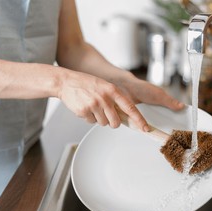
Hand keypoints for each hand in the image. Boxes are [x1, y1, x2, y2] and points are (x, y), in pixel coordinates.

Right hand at [57, 69, 183, 130]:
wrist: (66, 81)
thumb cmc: (87, 84)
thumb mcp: (105, 86)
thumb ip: (115, 99)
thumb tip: (126, 116)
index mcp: (113, 90)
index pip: (130, 108)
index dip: (139, 119)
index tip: (145, 128)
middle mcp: (105, 97)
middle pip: (116, 122)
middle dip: (113, 122)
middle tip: (106, 114)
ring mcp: (94, 104)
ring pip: (103, 123)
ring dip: (99, 119)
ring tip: (93, 106)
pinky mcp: (84, 111)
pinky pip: (91, 122)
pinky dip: (89, 118)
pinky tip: (85, 107)